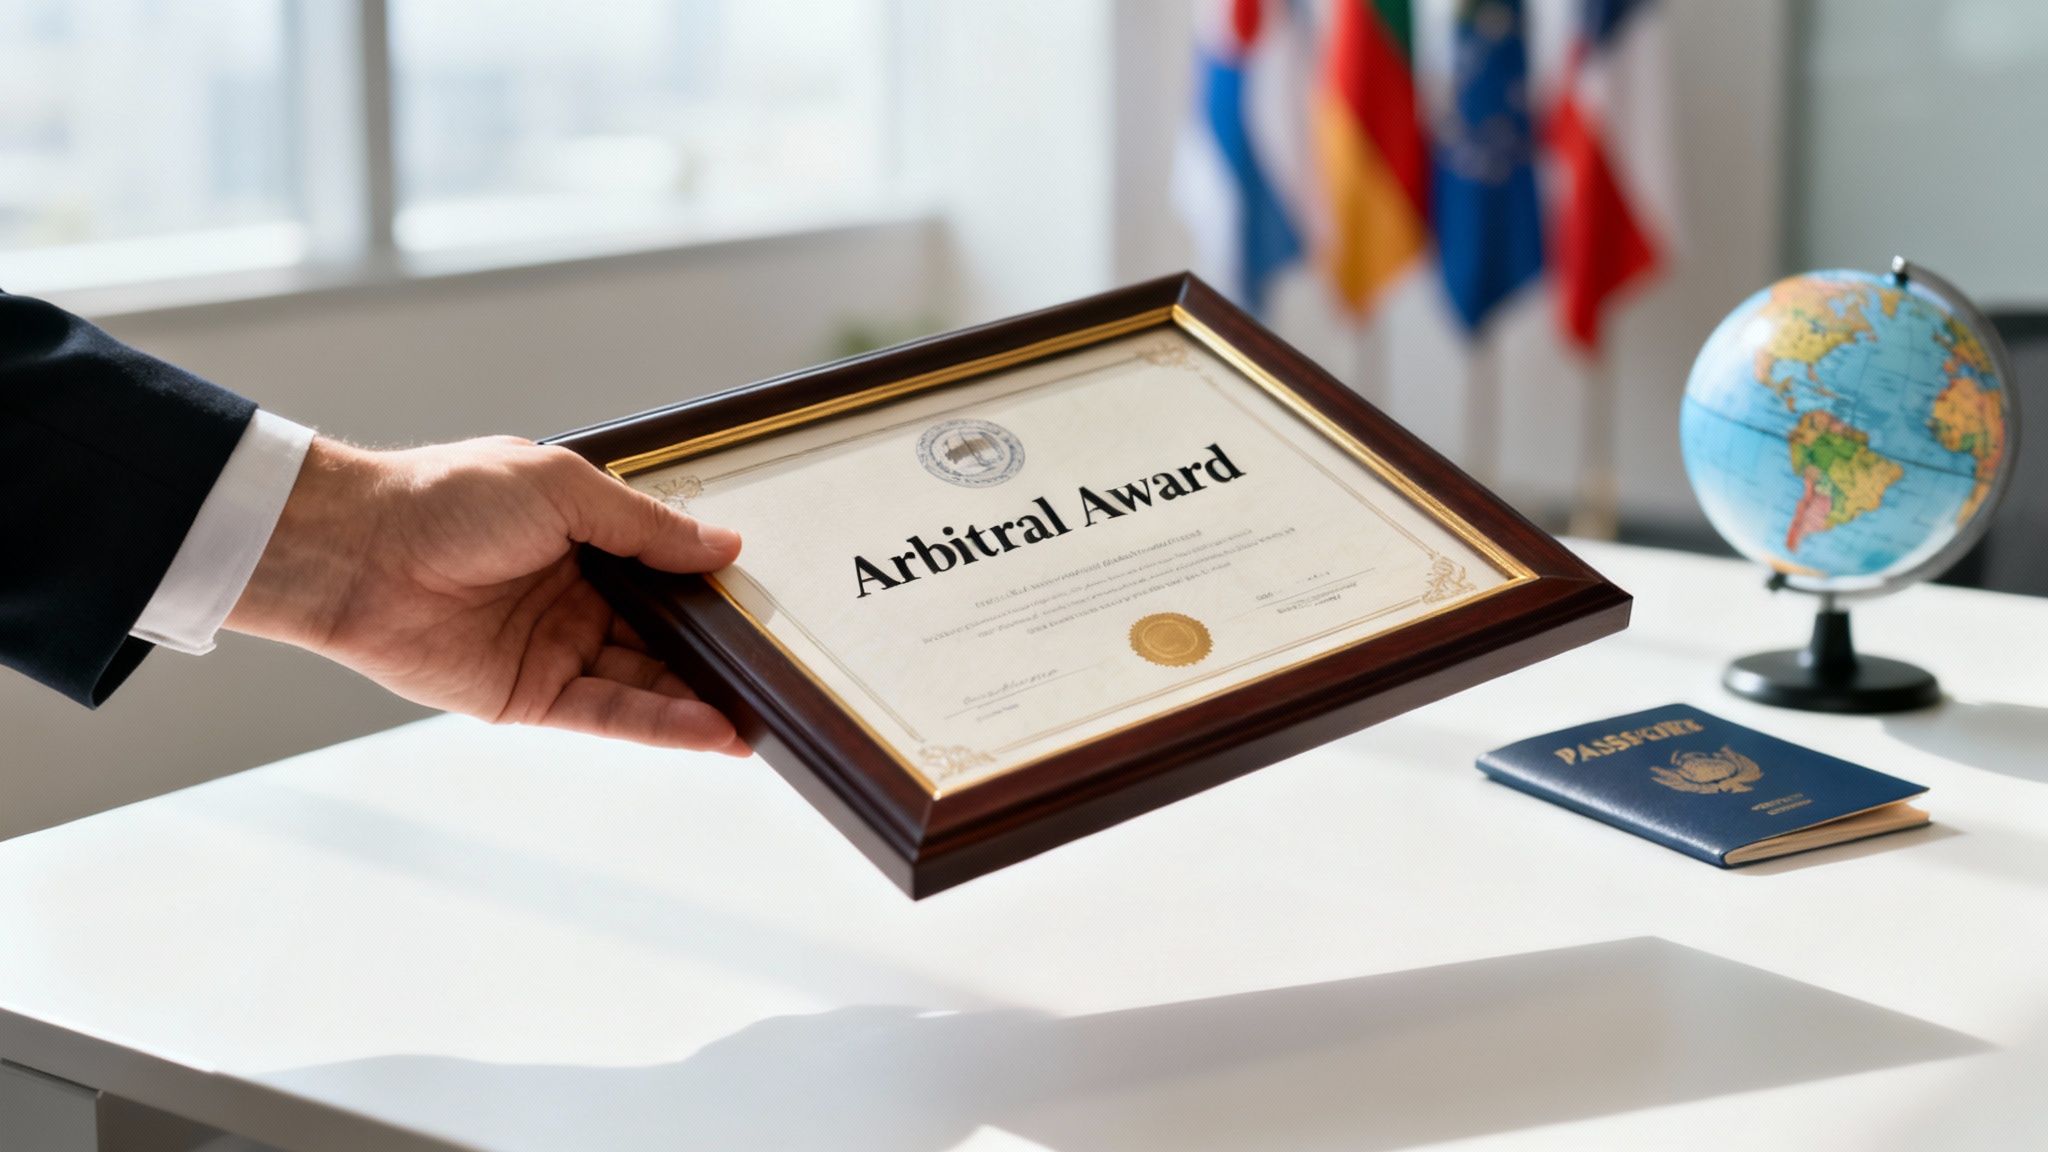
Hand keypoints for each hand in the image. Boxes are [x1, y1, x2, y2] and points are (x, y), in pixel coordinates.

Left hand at [226, 436, 747, 753]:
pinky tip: (715, 730)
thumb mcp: (563, 490)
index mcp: (583, 540)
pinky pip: (610, 714)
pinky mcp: (532, 697)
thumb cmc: (447, 498)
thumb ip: (646, 527)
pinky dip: (663, 723)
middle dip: (719, 654)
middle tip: (785, 670)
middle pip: (664, 634)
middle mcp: (576, 598)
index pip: (665, 571)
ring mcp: (556, 650)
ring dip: (703, 698)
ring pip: (646, 680)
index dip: (713, 589)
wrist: (357, 551)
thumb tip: (724, 549)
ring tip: (767, 714)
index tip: (769, 604)